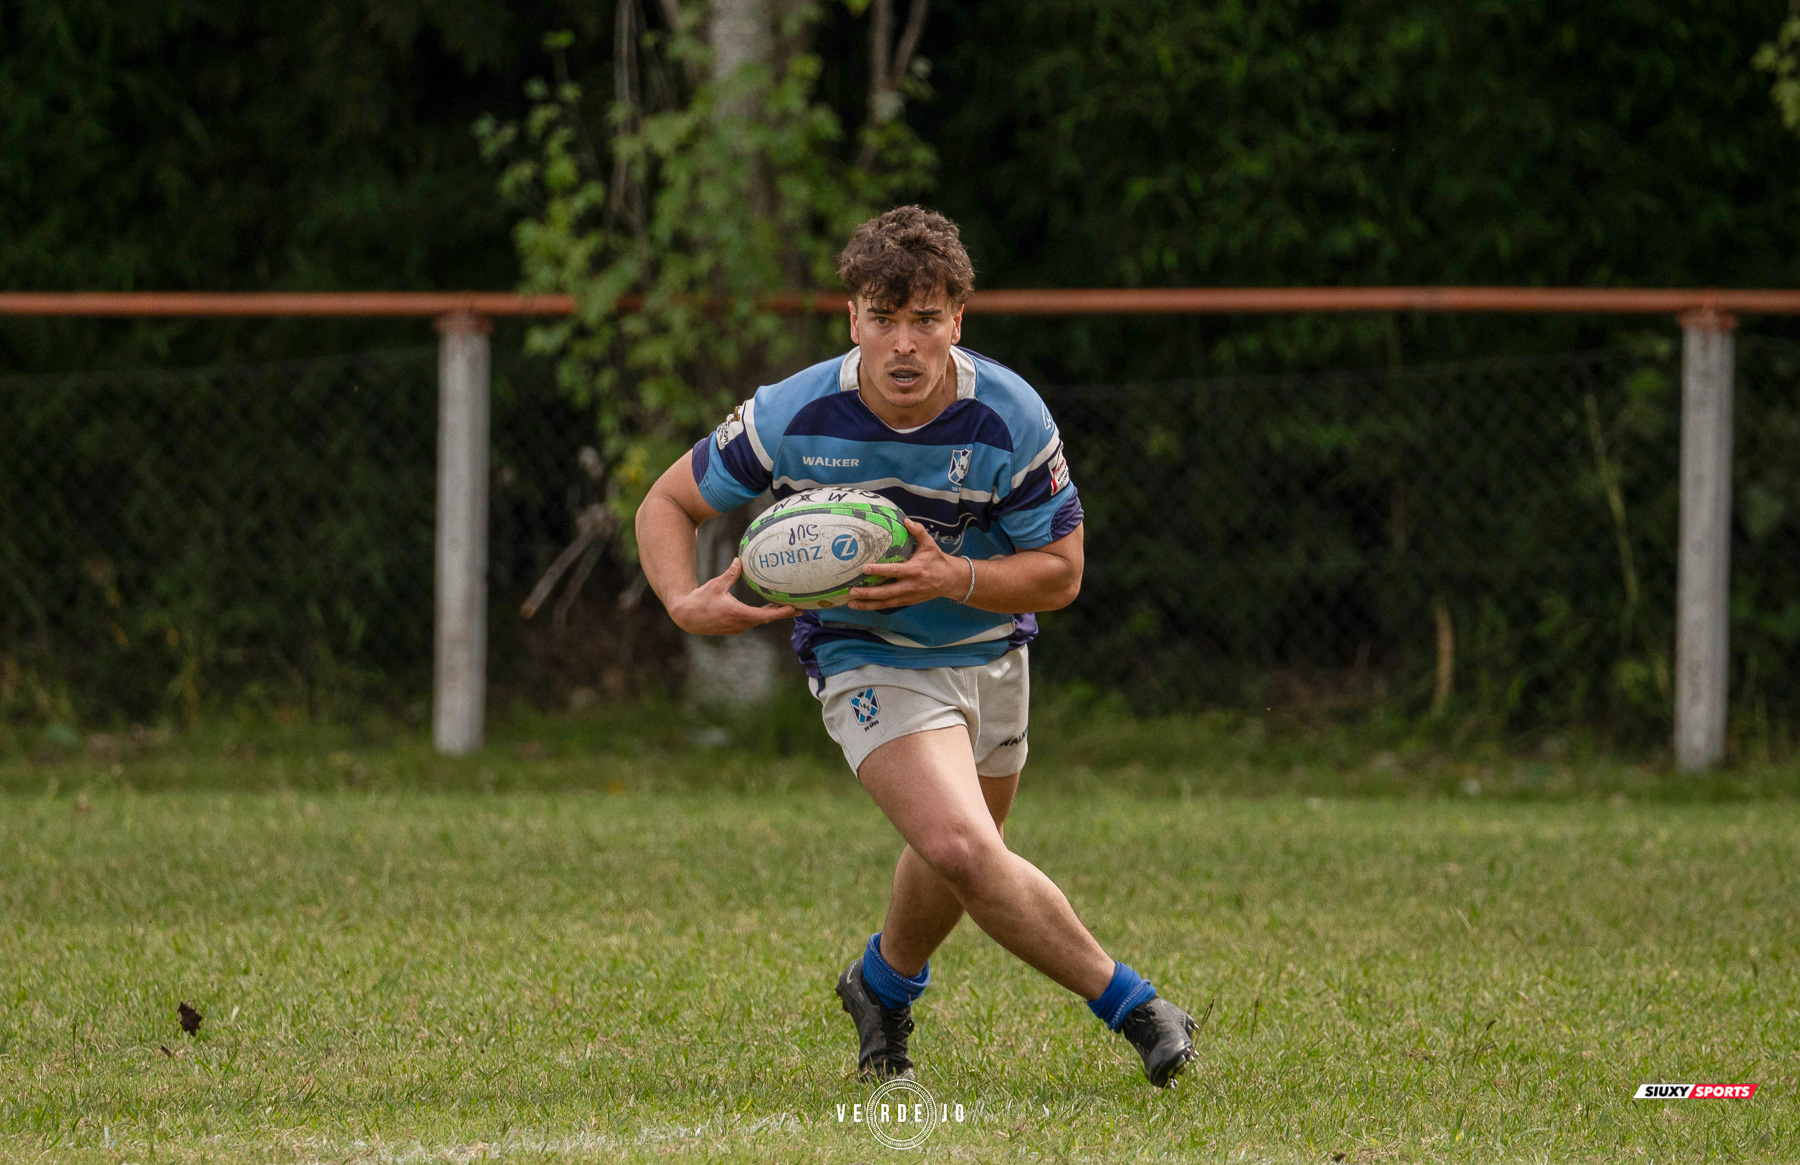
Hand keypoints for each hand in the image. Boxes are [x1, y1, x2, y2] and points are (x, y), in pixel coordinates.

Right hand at [666, 558, 797, 634]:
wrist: (686, 617)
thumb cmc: (700, 600)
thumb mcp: (715, 585)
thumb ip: (730, 574)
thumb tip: (739, 560)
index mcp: (738, 613)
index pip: (765, 615)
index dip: (781, 613)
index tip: (794, 608)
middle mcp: (740, 623)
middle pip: (766, 619)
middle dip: (783, 614)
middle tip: (799, 608)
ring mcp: (737, 627)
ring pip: (758, 620)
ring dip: (772, 614)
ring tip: (787, 607)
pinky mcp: (733, 627)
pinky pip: (751, 621)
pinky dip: (761, 615)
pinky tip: (768, 609)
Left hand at [848, 518, 965, 609]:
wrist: (950, 580)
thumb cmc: (937, 560)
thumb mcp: (930, 544)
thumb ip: (918, 531)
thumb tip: (906, 520)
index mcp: (915, 570)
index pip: (895, 571)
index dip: (879, 571)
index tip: (865, 568)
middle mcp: (911, 586)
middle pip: (887, 592)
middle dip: (868, 593)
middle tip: (852, 591)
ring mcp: (908, 596)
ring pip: (886, 603)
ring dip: (868, 604)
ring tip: (851, 603)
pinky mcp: (907, 601)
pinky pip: (889, 605)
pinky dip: (875, 606)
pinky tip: (862, 605)